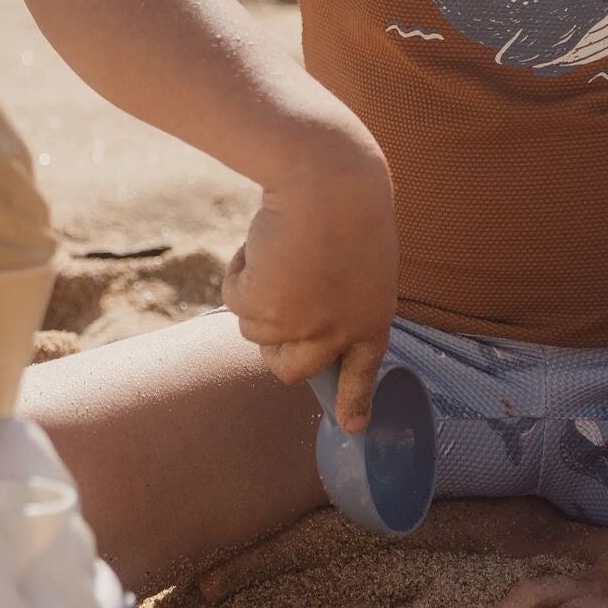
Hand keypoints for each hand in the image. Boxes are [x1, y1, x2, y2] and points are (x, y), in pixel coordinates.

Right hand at [223, 131, 395, 430]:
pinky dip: (239, 271)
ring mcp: (301, 328)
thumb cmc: (344, 204)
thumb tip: (293, 333)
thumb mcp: (358, 263)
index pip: (361, 373)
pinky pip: (235, 300)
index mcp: (372, 320)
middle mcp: (338, 335)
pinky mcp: (264, 310)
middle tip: (271, 302)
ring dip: (255, 292)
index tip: (353, 427)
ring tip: (278, 248)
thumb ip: (338, 300)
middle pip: (288, 370)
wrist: (327, 180)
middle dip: (271, 346)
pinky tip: (263, 242)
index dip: (353, 401)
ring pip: (255, 330)